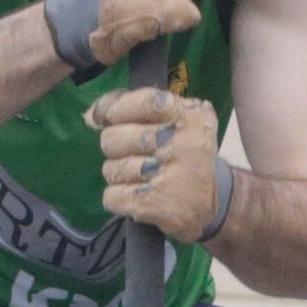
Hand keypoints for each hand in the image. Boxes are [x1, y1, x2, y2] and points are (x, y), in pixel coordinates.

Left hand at [91, 88, 227, 243]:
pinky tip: (137, 198)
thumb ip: (135, 107)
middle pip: (115, 138)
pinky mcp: (158, 205)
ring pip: (112, 169)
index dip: (114, 108)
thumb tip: (91, 115)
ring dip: (119, 176)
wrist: (215, 205)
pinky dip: (118, 199)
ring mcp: (170, 175)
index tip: (106, 118)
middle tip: (134, 156)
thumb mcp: (174, 121)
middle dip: (115, 149)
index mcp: (190, 116)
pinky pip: (112, 196)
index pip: (143, 101)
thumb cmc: (184, 155)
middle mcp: (183, 143)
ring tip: (141, 179)